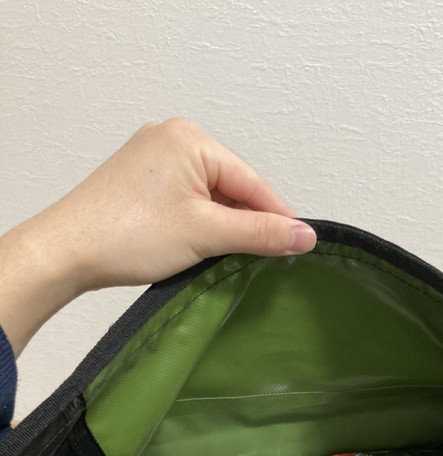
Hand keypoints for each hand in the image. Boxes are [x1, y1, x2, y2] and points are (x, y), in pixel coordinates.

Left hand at [0, 119, 316, 353]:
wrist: (66, 252)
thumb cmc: (126, 234)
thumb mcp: (206, 234)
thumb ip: (260, 233)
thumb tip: (305, 235)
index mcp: (189, 138)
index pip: (252, 181)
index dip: (277, 217)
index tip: (299, 245)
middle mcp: (170, 139)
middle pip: (231, 187)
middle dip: (245, 223)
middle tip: (262, 259)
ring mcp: (152, 159)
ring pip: (209, 196)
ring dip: (221, 227)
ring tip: (223, 257)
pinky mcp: (140, 182)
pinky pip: (186, 200)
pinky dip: (198, 224)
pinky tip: (198, 248)